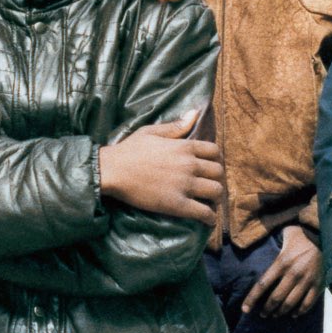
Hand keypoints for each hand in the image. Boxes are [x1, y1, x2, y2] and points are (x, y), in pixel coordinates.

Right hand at [99, 110, 222, 226]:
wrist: (113, 171)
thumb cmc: (129, 149)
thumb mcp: (152, 131)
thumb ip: (176, 126)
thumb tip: (195, 113)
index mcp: (184, 146)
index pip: (214, 151)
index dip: (215, 159)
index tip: (209, 166)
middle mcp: (189, 165)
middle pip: (218, 172)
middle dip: (216, 178)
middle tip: (209, 184)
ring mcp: (184, 185)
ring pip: (216, 191)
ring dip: (216, 197)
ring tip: (210, 201)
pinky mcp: (177, 204)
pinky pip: (203, 212)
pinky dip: (209, 217)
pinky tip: (208, 219)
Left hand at [242, 225, 323, 317]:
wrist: (325, 236)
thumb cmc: (301, 235)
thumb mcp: (284, 236)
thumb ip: (272, 243)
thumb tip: (256, 242)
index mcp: (281, 263)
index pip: (262, 285)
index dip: (252, 299)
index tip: (245, 309)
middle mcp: (292, 274)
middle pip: (275, 298)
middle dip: (267, 309)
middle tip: (263, 314)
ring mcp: (306, 281)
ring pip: (290, 303)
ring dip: (281, 312)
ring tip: (275, 315)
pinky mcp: (318, 285)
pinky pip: (308, 303)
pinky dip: (300, 311)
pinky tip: (294, 314)